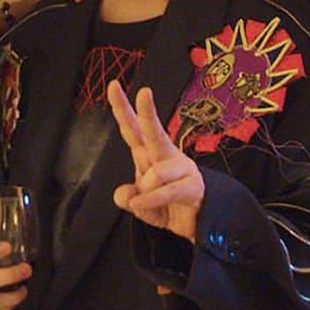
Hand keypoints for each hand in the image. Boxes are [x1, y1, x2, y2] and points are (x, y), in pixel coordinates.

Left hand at [108, 81, 202, 241]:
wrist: (195, 223)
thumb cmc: (167, 207)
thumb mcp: (139, 206)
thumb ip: (128, 198)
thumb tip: (126, 196)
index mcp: (148, 154)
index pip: (133, 129)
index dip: (122, 109)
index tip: (114, 86)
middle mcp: (164, 156)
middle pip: (153, 133)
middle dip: (147, 113)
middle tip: (144, 92)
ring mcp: (181, 169)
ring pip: (158, 170)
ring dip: (145, 190)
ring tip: (143, 201)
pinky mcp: (192, 186)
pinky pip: (167, 191)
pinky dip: (152, 200)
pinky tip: (142, 204)